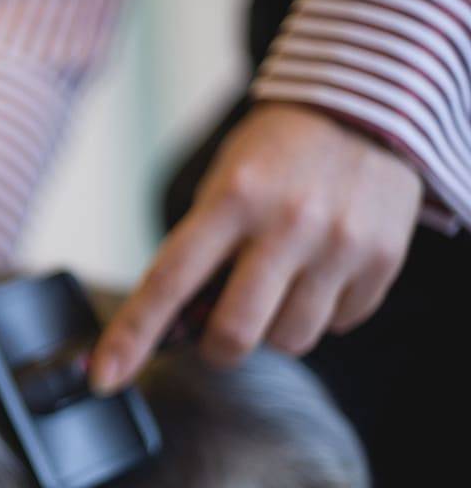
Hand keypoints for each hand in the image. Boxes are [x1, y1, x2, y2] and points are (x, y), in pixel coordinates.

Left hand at [90, 102, 422, 392]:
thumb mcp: (224, 184)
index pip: (169, 282)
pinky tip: (321, 269)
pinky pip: (339, 325)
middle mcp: (287, 223)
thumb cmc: (274, 156)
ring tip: (280, 282)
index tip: (104, 377)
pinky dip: (322, 312)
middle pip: (233, 333)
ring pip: (289, 340)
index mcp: (232, 199)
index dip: (132, 336)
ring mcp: (339, 244)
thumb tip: (177, 327)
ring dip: (274, 328)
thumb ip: (200, 250)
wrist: (365, 109)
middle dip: (217, 347)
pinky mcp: (382, 259)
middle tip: (220, 328)